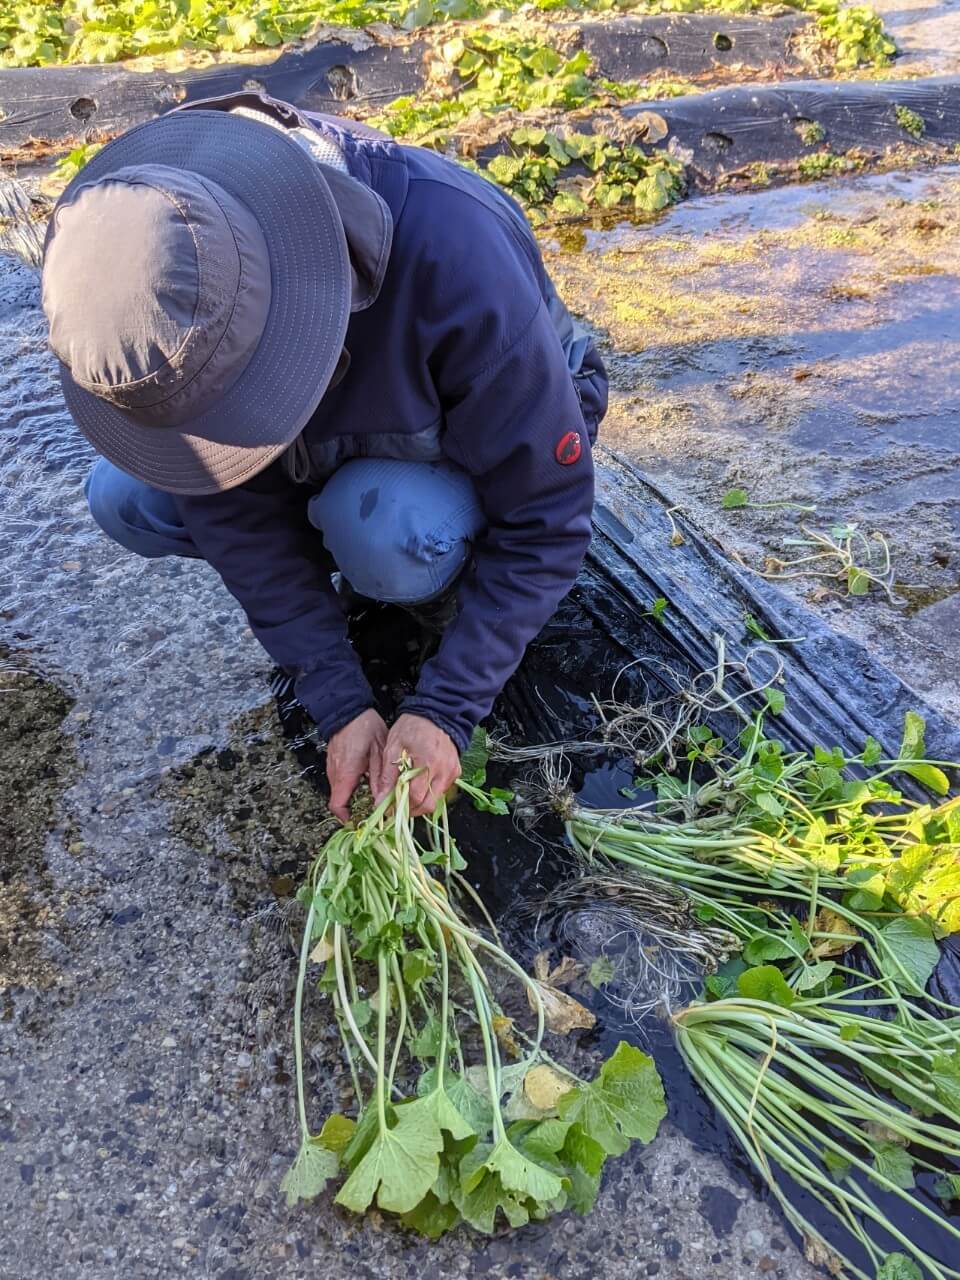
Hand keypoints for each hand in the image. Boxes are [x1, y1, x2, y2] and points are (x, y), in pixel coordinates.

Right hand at [326, 708, 387, 822]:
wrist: (348, 708)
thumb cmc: (364, 727)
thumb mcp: (379, 752)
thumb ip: (380, 778)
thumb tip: (382, 801)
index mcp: (345, 774)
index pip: (337, 805)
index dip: (346, 818)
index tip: (360, 821)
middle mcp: (334, 773)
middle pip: (340, 800)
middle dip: (355, 807)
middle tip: (375, 806)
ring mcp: (332, 768)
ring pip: (341, 790)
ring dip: (354, 795)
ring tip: (373, 790)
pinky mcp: (333, 762)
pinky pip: (341, 779)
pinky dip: (351, 784)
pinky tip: (365, 776)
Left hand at [375, 713, 459, 816]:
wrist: (435, 713)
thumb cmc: (412, 727)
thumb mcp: (393, 747)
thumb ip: (387, 776)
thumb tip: (380, 801)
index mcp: (426, 763)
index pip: (414, 797)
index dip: (399, 806)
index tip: (387, 807)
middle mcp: (443, 770)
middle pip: (427, 804)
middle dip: (411, 809)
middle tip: (397, 805)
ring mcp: (451, 772)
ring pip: (436, 800)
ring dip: (420, 802)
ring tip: (406, 794)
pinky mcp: (455, 772)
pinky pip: (442, 791)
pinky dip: (429, 793)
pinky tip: (419, 784)